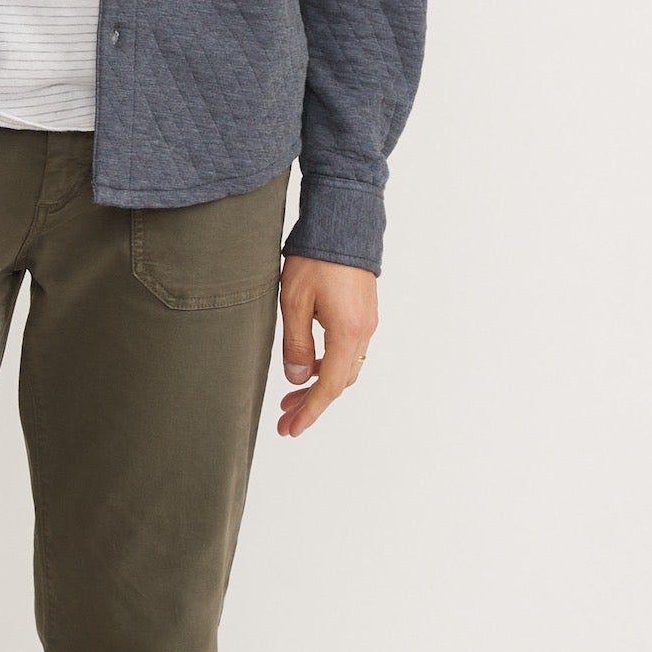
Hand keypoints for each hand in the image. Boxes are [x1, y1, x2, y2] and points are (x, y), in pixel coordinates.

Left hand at [276, 255, 377, 438]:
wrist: (344, 221)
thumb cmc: (315, 258)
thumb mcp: (294, 302)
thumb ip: (296, 344)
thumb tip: (297, 379)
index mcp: (347, 334)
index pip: (329, 387)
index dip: (309, 412)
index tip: (290, 430)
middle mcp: (363, 332)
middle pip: (340, 382)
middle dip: (312, 402)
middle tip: (284, 418)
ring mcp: (367, 322)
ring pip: (345, 366)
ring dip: (319, 383)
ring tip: (290, 393)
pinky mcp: (364, 311)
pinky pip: (348, 350)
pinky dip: (328, 364)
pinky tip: (308, 363)